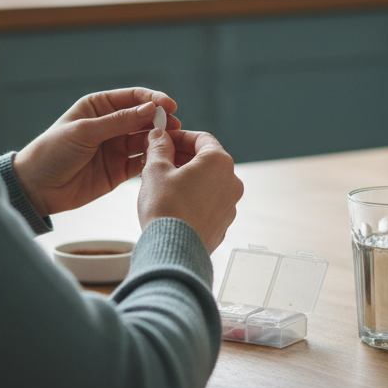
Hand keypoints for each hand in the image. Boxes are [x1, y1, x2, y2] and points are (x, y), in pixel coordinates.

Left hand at [11, 88, 181, 216]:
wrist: (37, 188)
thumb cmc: (52, 152)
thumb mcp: (84, 132)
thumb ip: (118, 121)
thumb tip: (150, 108)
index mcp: (98, 107)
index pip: (132, 98)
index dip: (153, 99)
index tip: (170, 106)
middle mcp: (110, 125)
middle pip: (143, 118)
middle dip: (161, 121)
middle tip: (175, 127)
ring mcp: (116, 148)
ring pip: (146, 140)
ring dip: (160, 140)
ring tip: (174, 143)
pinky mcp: (119, 170)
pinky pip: (142, 162)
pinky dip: (154, 160)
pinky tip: (163, 160)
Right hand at [137, 128, 242, 252]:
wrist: (173, 251)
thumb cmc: (165, 208)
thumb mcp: (155, 170)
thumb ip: (159, 147)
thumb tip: (159, 136)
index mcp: (219, 162)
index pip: (201, 139)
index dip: (180, 136)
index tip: (163, 139)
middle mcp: (231, 182)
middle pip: (207, 160)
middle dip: (182, 157)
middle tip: (159, 160)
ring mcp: (230, 205)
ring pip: (208, 182)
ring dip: (188, 178)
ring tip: (163, 183)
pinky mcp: (223, 223)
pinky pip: (209, 202)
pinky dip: (194, 197)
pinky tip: (174, 203)